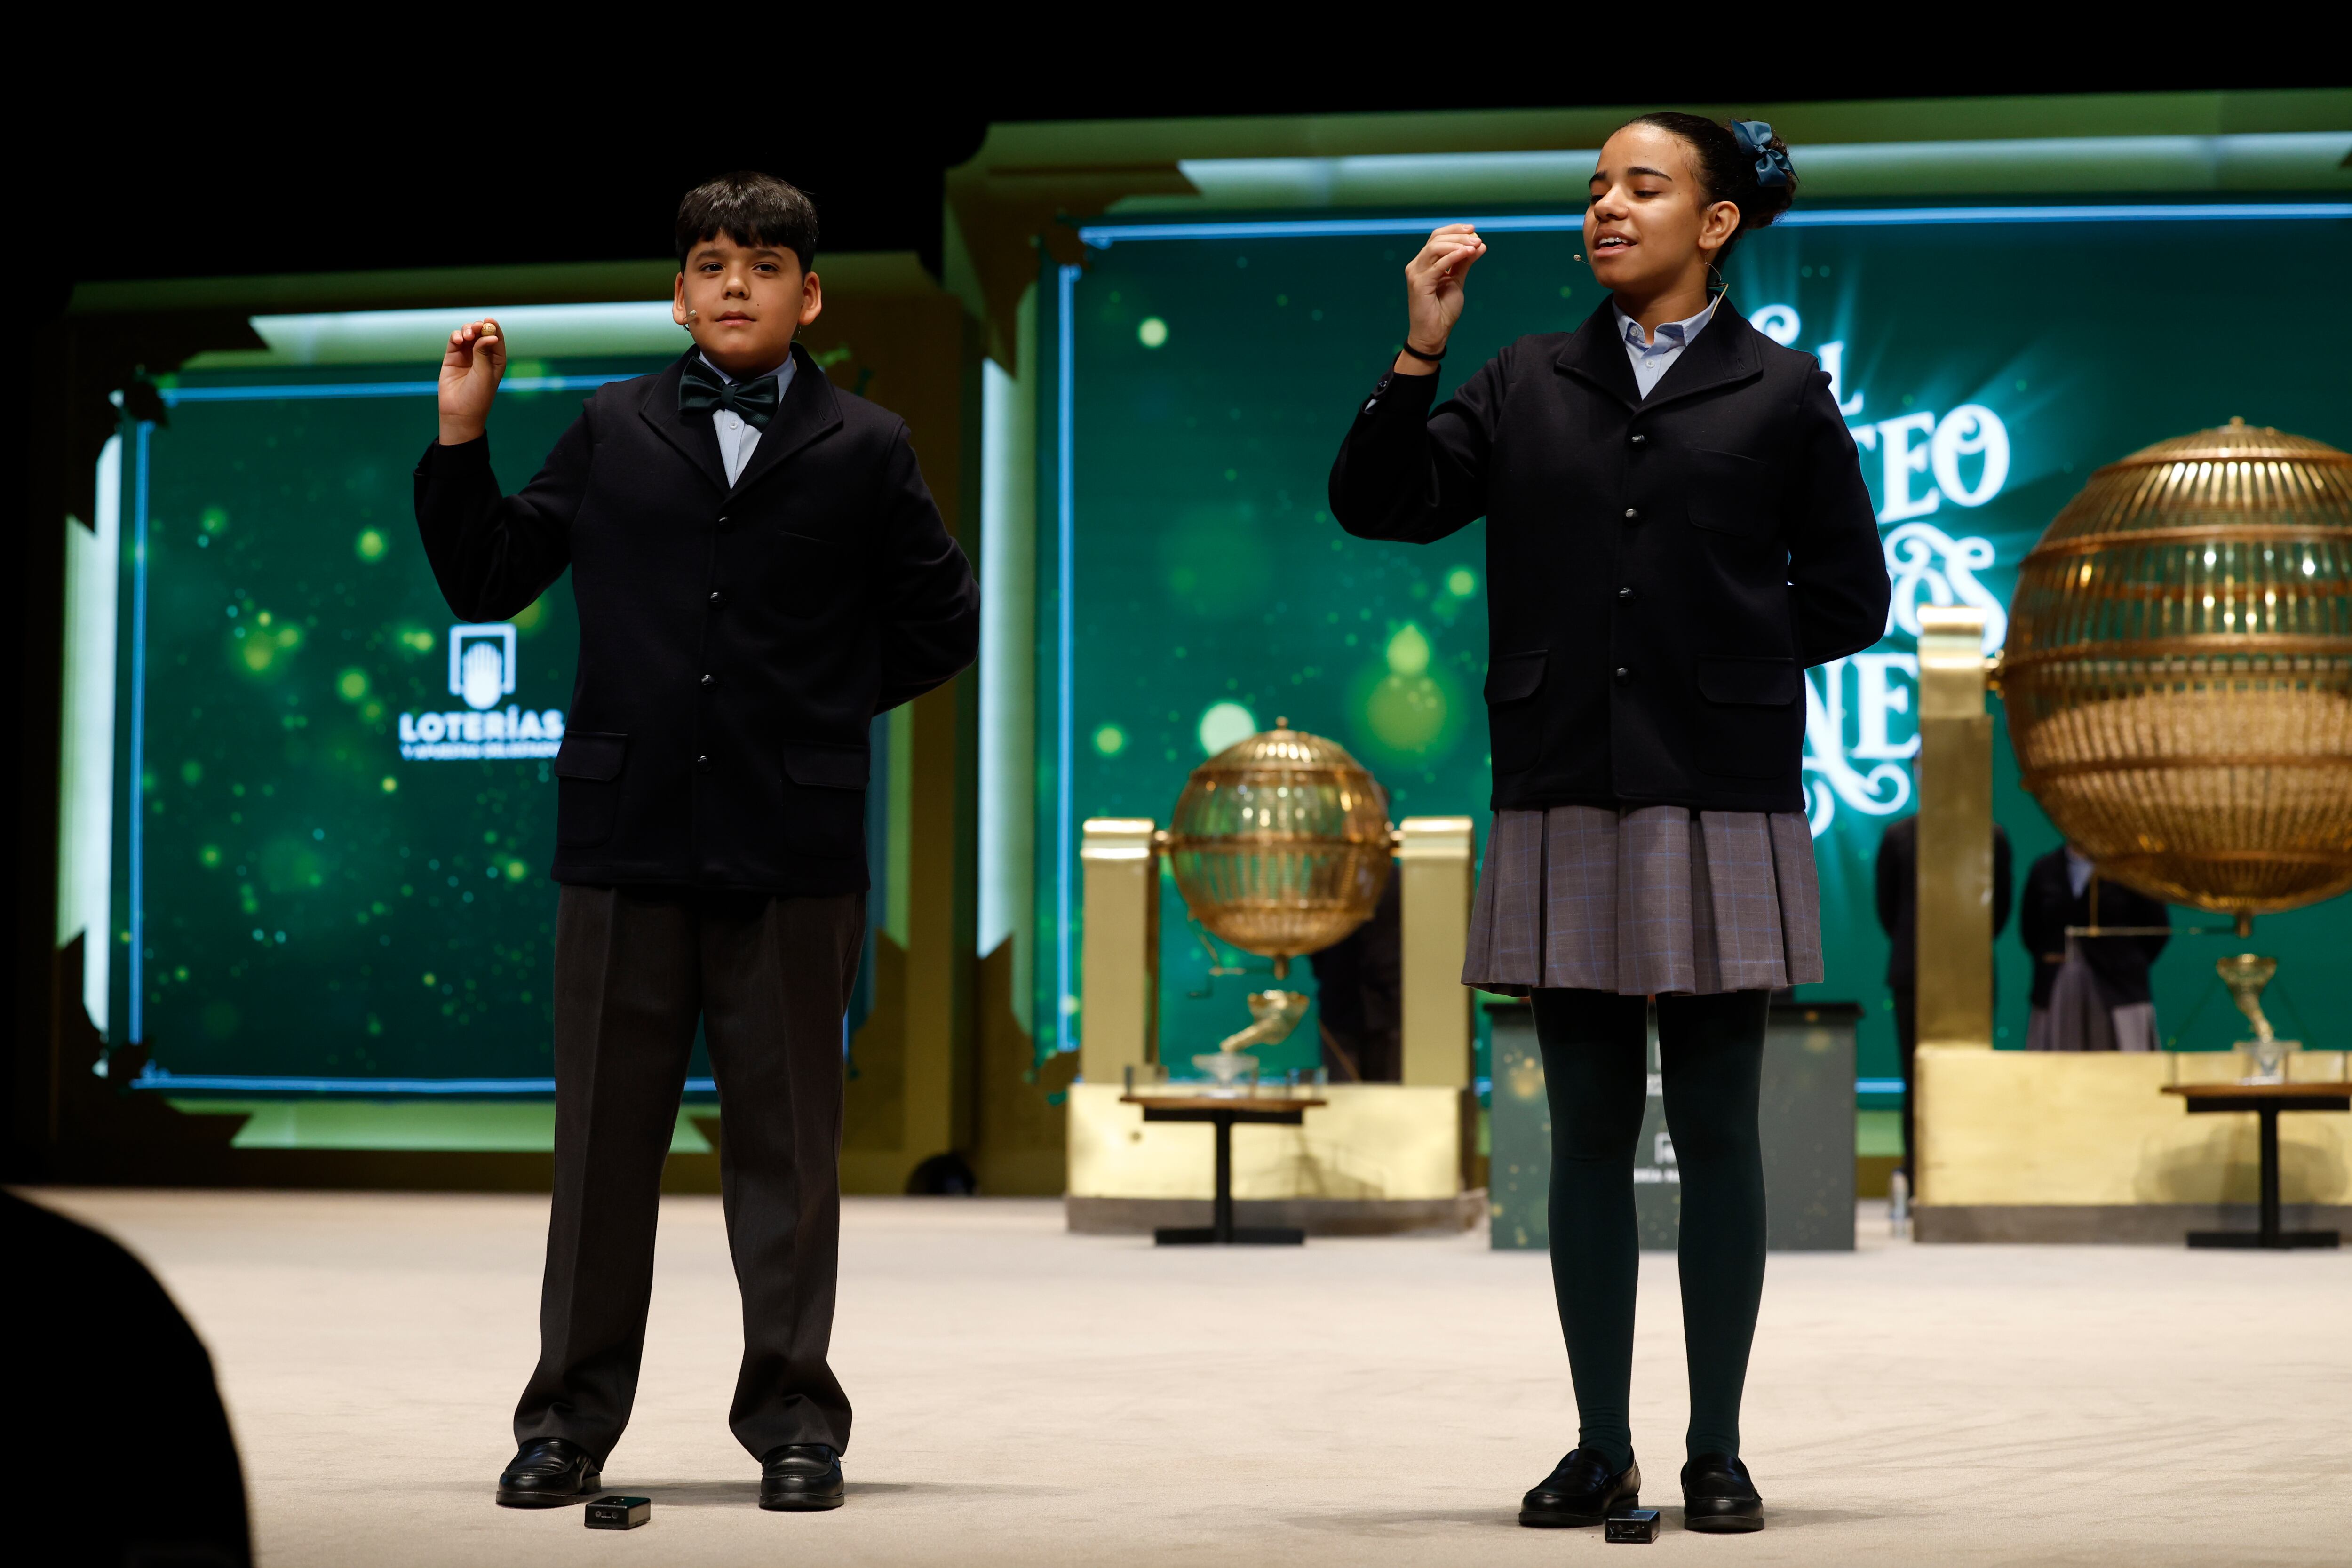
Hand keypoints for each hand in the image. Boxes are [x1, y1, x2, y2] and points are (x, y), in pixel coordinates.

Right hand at [438, 318, 505, 443]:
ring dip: (467, 330)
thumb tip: (490, 335)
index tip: (489, 320)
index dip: (493, 327)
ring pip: (468, 335)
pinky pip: (455, 341)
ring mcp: (467, 356)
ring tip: (467, 336)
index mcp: (496, 360)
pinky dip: (456, 336)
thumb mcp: (485, 373)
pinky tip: (459, 340)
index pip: (496, 339)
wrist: (459, 412)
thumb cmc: (478, 395)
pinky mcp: (452, 358)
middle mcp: (482, 356)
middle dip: (479, 327)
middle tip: (476, 328)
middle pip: (481, 334)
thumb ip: (484, 352)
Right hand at [1397, 224, 1486, 371]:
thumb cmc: (1443, 311)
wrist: (1434, 334)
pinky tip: (1467, 253)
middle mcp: (1417, 265)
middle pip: (1436, 239)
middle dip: (1459, 235)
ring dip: (1458, 243)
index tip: (1474, 230)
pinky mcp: (1419, 283)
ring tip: (1474, 246)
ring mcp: (1416, 273)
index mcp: (1425, 263)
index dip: (1455, 230)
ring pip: (1435, 247)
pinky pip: (1438, 264)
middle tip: (1477, 238)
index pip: (1437, 238)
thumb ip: (1465, 263)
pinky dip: (1454, 256)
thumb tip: (1479, 245)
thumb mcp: (1457, 281)